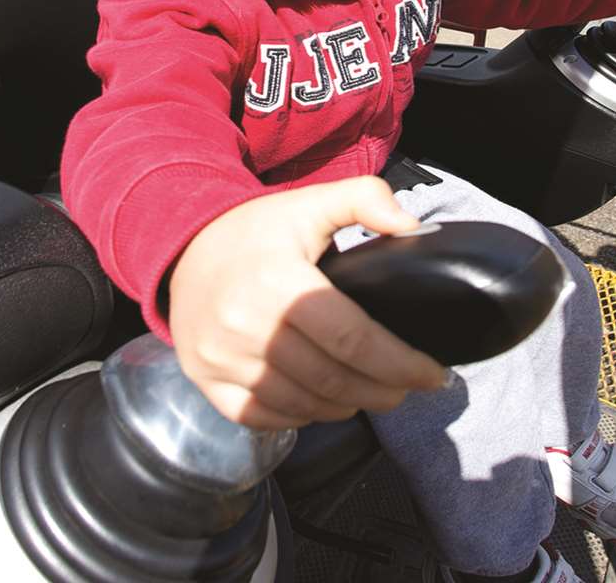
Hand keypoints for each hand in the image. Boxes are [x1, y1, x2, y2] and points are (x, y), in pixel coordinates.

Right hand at [168, 176, 449, 429]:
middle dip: (383, 391)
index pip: (353, 340)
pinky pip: (261, 416)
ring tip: (371, 394)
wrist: (181, 246)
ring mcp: (221, 359)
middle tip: (407, 387)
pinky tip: (323, 403)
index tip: (434, 375)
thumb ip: (364, 199)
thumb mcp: (310, 203)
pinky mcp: (205, 380)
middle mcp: (246, 326)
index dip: (401, 364)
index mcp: (279, 282)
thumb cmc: (255, 231)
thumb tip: (410, 227)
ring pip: (302, 404)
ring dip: (346, 406)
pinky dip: (299, 417)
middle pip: (333, 380)